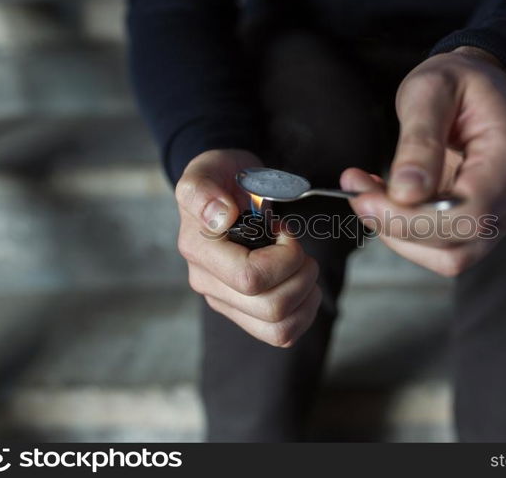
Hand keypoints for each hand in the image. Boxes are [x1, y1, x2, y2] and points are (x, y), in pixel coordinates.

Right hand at [175, 149, 320, 346]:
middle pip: (271, 309)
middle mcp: (208, 284)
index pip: (251, 278)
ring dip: (305, 298)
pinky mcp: (244, 312)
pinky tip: (302, 285)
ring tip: (303, 268)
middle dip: (301, 277)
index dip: (284, 258)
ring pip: (280, 330)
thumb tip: (219, 217)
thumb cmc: (220, 178)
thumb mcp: (207, 170)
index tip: (284, 232)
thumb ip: (203, 192)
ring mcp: (226, 302)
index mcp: (200, 251)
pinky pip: (282, 335)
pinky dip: (303, 313)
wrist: (224, 188)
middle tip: (300, 250)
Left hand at [341, 47, 505, 275]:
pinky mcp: (490, 221)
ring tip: (370, 196)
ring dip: (402, 235)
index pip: (471, 210)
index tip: (366, 200)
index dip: (414, 219)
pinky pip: (448, 248)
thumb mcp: (428, 91)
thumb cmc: (454, 81)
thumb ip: (418, 141)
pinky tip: (390, 204)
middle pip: (462, 238)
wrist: (474, 84)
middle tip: (358, 193)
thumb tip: (406, 193)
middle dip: (399, 226)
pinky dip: (410, 234)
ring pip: (454, 254)